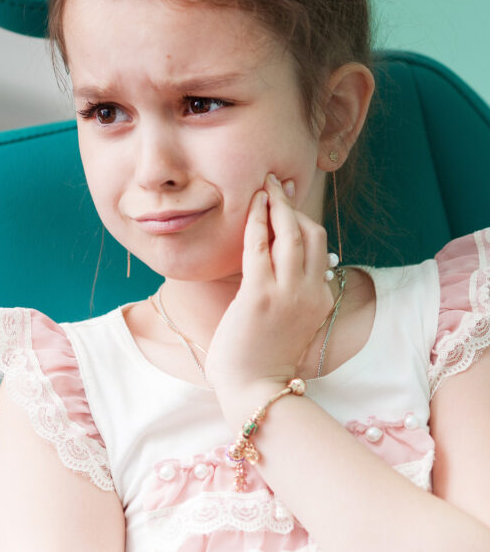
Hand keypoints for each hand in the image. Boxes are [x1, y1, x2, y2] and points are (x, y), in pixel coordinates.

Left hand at [205, 174, 333, 396]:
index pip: (320, 249)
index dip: (304, 221)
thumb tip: (280, 267)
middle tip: (276, 182)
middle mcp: (312, 293)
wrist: (254, 389)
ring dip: (276, 205)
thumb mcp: (289, 324)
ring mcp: (288, 293)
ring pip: (290, 234)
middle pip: (311, 235)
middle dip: (293, 205)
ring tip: (264, 185)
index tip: (288, 202)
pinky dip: (256, 221)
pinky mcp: (260, 295)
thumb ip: (292, 296)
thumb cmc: (262, 359)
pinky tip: (251, 205)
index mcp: (321, 300)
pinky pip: (259, 247)